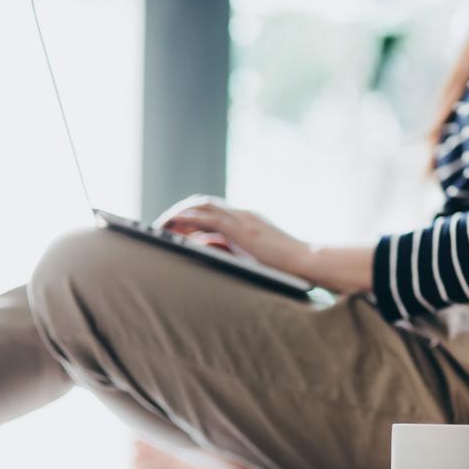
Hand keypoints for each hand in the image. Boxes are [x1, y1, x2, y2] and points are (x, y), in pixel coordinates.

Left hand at [155, 195, 313, 277]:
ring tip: (161, 227)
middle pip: (203, 203)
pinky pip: (207, 218)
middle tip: (161, 226)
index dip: (191, 215)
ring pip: (201, 206)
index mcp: (247, 221)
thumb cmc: (286, 266)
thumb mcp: (254, 256)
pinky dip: (186, 219)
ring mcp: (241, 219)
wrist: (307, 262)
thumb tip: (204, 246)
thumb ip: (231, 249)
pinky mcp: (240, 229)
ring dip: (178, 214)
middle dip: (179, 212)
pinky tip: (173, 226)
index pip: (213, 210)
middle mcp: (242, 215)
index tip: (174, 226)